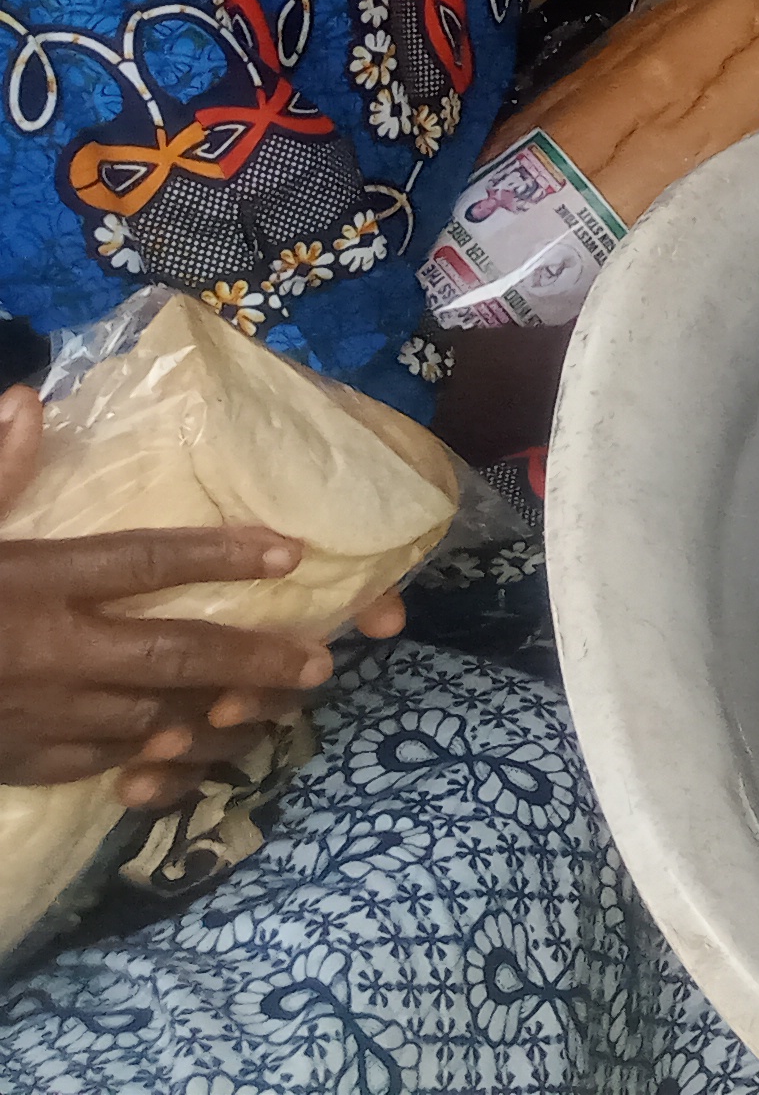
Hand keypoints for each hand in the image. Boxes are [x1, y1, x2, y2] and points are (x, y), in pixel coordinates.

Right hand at [0, 382, 355, 809]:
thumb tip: (22, 399)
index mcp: (32, 582)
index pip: (145, 561)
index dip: (221, 555)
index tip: (290, 553)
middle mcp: (47, 651)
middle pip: (173, 652)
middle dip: (254, 657)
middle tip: (323, 660)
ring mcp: (34, 714)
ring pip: (150, 715)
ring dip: (220, 713)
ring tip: (283, 707)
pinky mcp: (14, 760)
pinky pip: (99, 762)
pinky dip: (152, 756)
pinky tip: (191, 748)